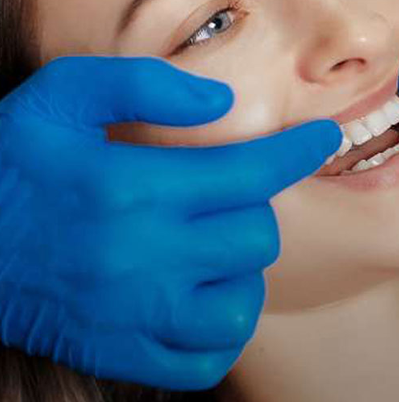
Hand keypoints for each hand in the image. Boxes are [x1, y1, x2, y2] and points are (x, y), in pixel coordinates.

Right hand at [0, 56, 340, 389]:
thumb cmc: (12, 161)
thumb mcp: (61, 96)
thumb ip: (143, 86)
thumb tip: (219, 103)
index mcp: (133, 188)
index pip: (249, 172)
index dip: (296, 152)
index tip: (321, 139)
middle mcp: (142, 257)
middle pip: (254, 236)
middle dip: (254, 206)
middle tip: (224, 192)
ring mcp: (134, 315)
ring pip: (243, 301)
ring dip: (243, 266)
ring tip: (215, 243)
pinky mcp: (122, 351)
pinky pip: (207, 359)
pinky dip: (222, 326)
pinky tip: (204, 294)